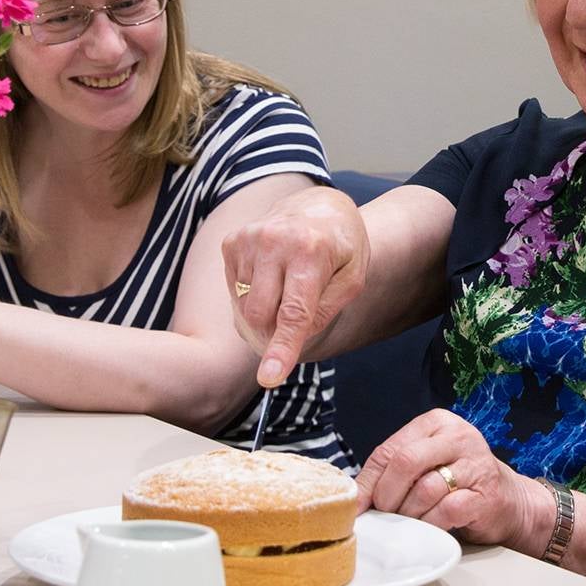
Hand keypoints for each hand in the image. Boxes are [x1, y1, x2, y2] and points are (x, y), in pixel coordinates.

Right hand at [221, 186, 368, 386]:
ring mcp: (248, 239)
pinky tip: (272, 275)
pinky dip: (253, 295)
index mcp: (311, 251)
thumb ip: (327, 310)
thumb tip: (294, 339)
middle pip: (261, 316)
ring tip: (289, 286)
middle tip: (297, 317)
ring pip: (245, 306)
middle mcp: (274, 241)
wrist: (319, 207)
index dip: (282, 348)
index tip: (269, 378)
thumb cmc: (341, 249)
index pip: (294, 312)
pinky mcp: (232, 242)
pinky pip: (235, 291)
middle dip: (275, 331)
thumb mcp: (353, 279)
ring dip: (265, 311)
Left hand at [356, 410, 551, 549]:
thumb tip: (354, 497)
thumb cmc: (458, 483)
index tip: (358, 506)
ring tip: (409, 521)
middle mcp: (458, 436)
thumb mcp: (426, 465)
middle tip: (384, 514)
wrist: (509, 502)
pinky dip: (431, 524)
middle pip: (406, 462)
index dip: (368, 481)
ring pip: (424, 489)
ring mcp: (475, 464)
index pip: (390, 449)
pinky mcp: (486, 494)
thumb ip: (394, 471)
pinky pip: (446, 511)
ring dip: (409, 514)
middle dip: (387, 495)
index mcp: (436, 423)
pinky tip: (430, 527)